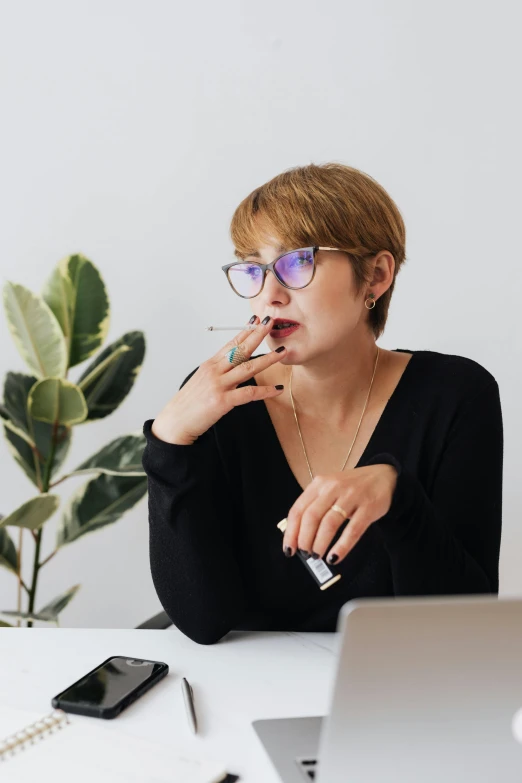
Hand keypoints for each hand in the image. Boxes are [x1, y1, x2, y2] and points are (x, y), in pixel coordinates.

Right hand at [151, 315, 286, 444]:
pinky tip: (277, 389)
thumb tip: (231, 367)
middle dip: (257, 335)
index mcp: (210, 365)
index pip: (230, 344)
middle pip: (240, 350)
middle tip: (271, 322)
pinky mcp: (222, 401)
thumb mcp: (201, 382)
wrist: (175, 422)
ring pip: (248, 368)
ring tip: (283, 351)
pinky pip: (249, 393)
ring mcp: (219, 385)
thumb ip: (216, 373)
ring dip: (268, 359)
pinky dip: (265, 391)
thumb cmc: (188, 404)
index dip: (244, 331)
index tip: (256, 320)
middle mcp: (215, 371)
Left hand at [282, 464, 397, 563]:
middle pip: (311, 517)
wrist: (383, 476)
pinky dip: (341, 546)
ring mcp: (351, 496)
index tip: (289, 549)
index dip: (291, 532)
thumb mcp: (330, 489)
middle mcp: (333, 487)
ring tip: (317, 556)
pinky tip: (334, 557)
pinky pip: (352, 530)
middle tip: (305, 554)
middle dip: (305, 540)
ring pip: (329, 523)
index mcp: (319, 484)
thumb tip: (299, 537)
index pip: (298, 509)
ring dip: (320, 543)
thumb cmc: (351, 487)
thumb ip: (315, 506)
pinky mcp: (368, 507)